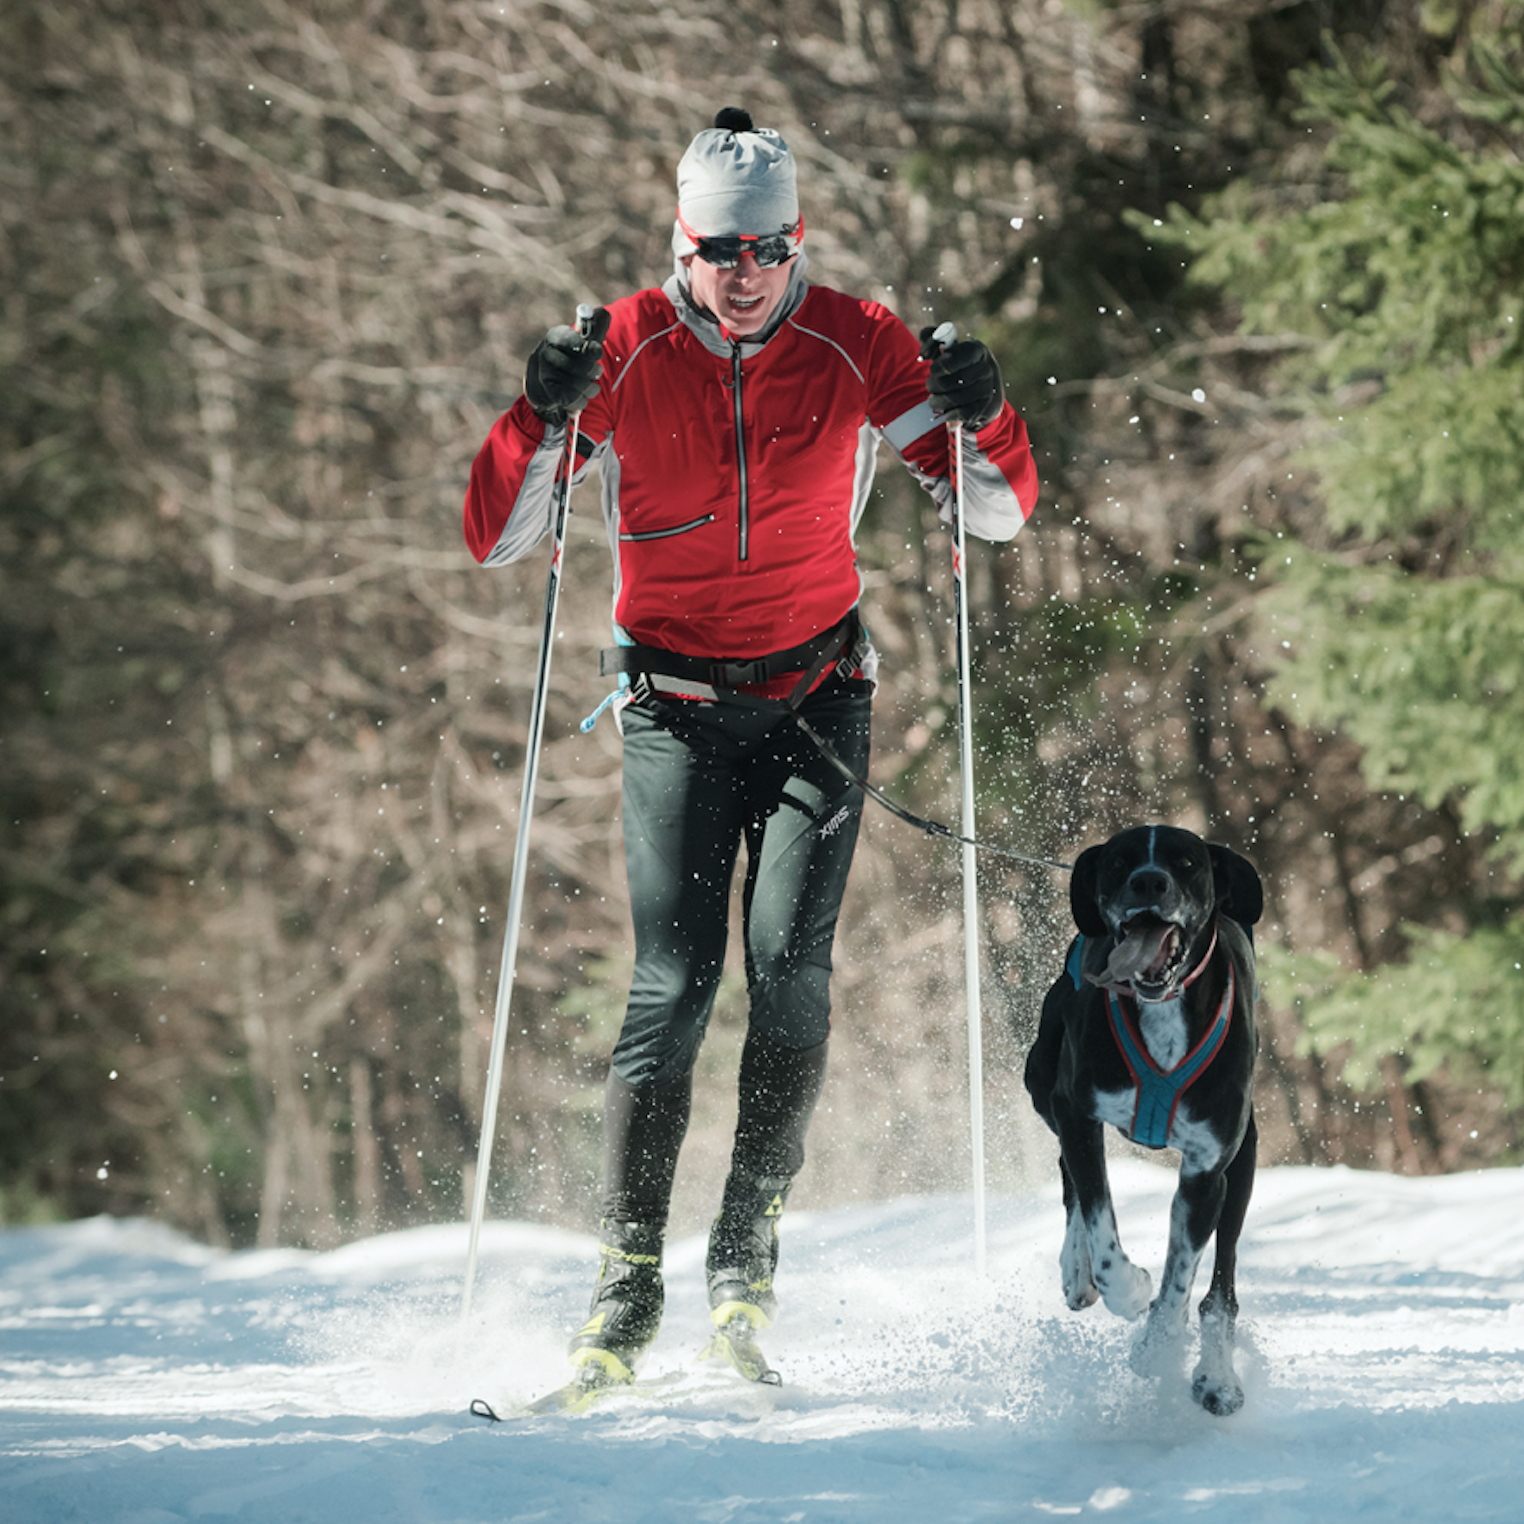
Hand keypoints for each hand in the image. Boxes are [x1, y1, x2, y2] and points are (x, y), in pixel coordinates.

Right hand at [524, 306, 610, 425]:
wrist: (544, 386)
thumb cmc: (569, 359)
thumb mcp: (581, 342)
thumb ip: (594, 328)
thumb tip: (603, 313)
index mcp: (555, 337)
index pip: (570, 339)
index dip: (588, 348)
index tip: (598, 352)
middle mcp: (545, 353)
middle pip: (577, 365)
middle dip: (592, 371)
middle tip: (597, 372)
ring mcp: (544, 374)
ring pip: (577, 384)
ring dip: (590, 388)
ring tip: (592, 387)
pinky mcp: (547, 393)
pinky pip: (571, 398)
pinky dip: (581, 400)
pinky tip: (582, 397)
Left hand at [921, 331, 1004, 428]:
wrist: (987, 392)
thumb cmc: (962, 367)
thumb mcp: (951, 351)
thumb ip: (935, 340)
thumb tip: (924, 335)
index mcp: (977, 350)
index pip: (951, 360)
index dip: (937, 367)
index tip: (933, 368)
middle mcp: (986, 369)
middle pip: (947, 382)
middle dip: (932, 385)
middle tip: (930, 385)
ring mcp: (987, 389)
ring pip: (952, 399)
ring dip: (936, 401)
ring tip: (933, 400)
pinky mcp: (985, 408)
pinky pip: (961, 413)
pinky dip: (949, 414)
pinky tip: (945, 412)